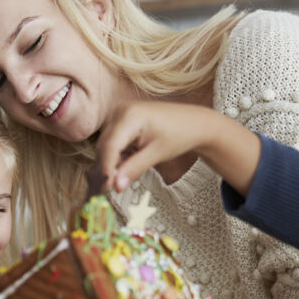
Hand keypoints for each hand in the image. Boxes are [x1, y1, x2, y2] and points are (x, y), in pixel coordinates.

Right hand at [97, 102, 259, 195]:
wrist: (193, 122)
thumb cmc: (179, 135)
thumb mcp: (156, 154)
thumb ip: (134, 169)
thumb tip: (116, 186)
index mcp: (130, 116)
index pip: (110, 146)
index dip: (107, 168)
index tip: (107, 187)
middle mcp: (121, 110)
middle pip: (105, 145)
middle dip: (109, 167)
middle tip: (115, 187)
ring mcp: (120, 113)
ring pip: (106, 144)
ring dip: (112, 161)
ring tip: (124, 175)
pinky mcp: (121, 118)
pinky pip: (112, 140)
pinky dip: (117, 154)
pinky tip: (127, 162)